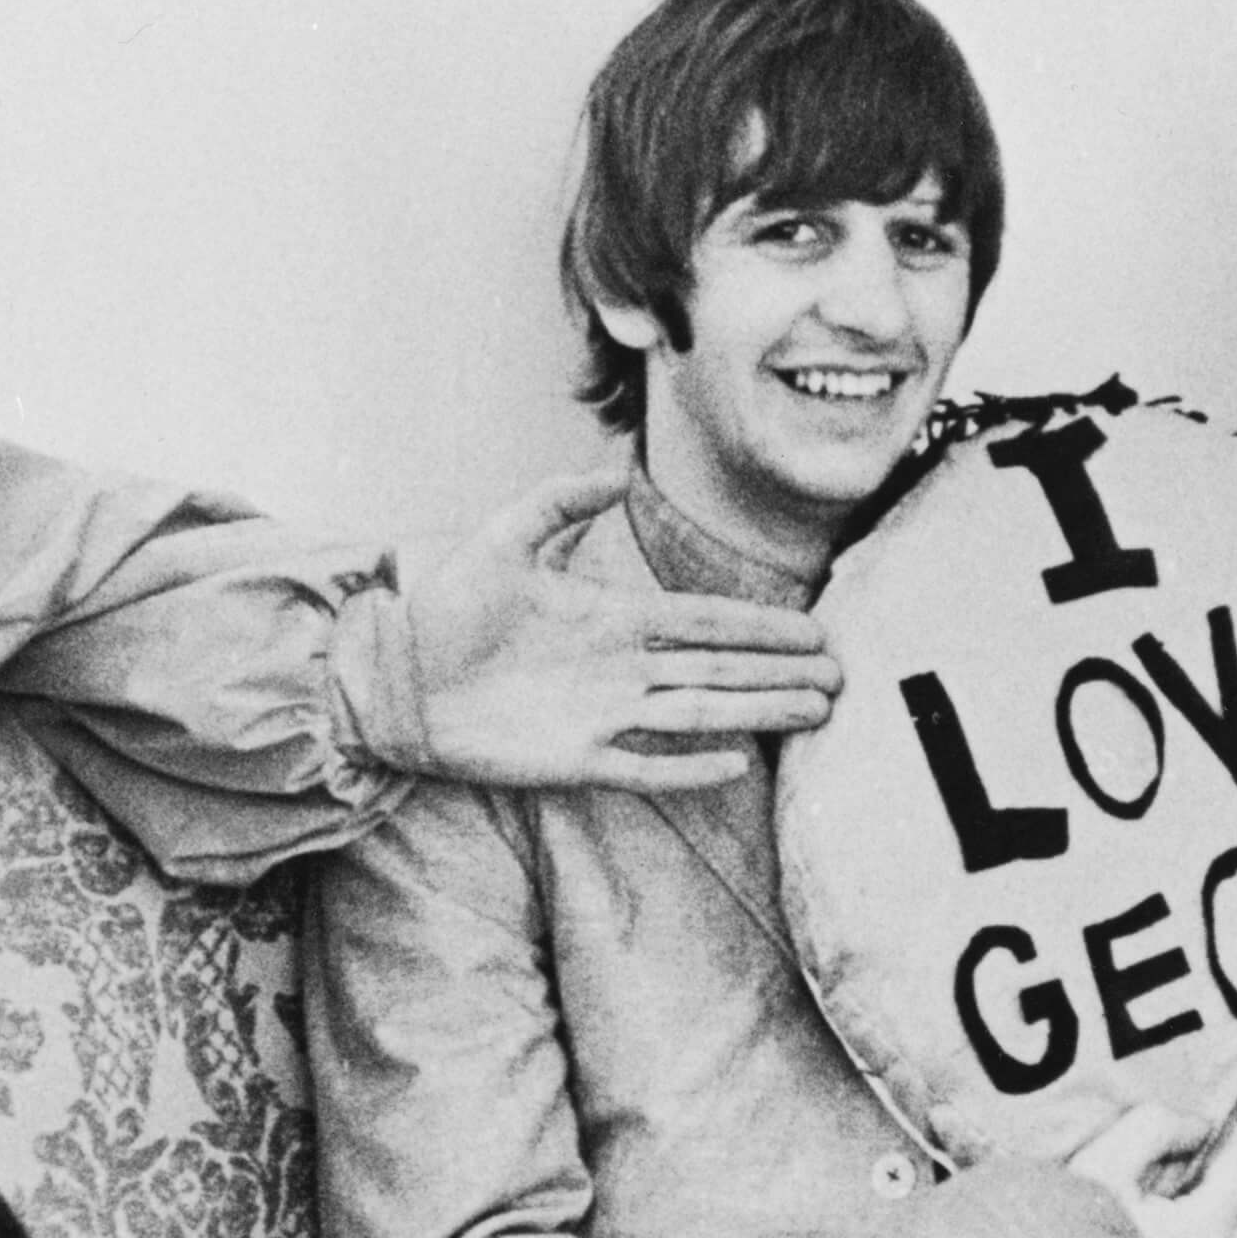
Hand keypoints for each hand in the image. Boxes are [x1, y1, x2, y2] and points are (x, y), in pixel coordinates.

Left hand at [388, 464, 841, 790]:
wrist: (395, 677)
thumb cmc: (445, 608)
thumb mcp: (504, 538)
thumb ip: (560, 502)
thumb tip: (616, 470)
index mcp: (612, 617)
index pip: (705, 621)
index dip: (760, 625)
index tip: (814, 628)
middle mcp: (620, 669)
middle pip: (719, 671)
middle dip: (780, 673)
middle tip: (841, 677)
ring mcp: (602, 716)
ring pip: (699, 715)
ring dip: (757, 713)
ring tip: (814, 712)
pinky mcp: (574, 759)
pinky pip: (644, 765)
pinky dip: (687, 766)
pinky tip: (736, 763)